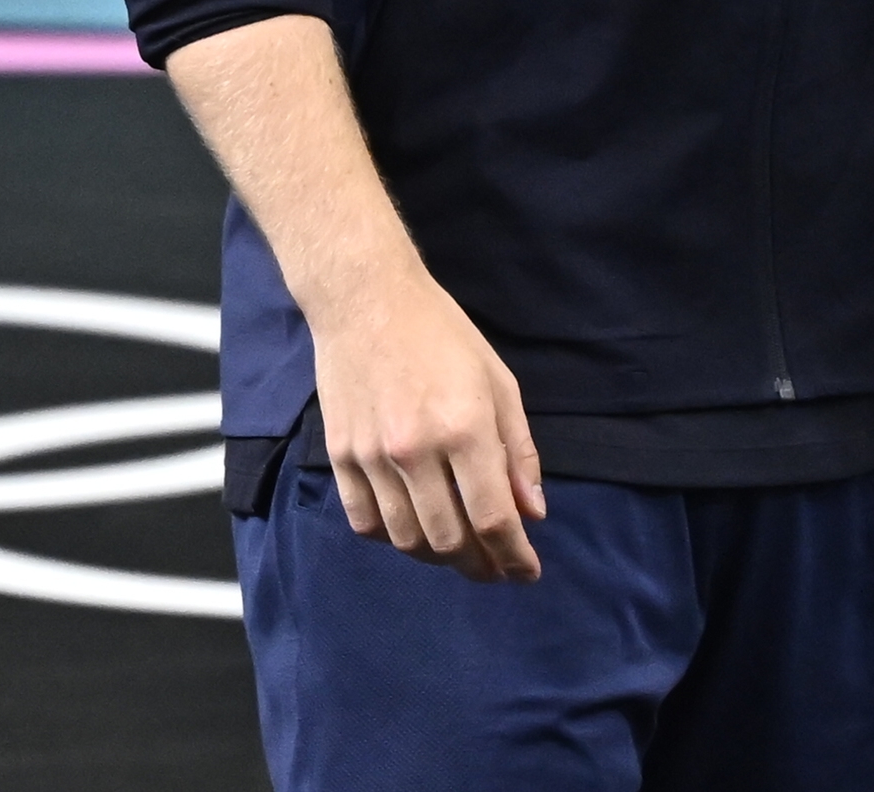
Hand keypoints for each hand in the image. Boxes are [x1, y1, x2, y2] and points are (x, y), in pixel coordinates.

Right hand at [309, 270, 546, 580]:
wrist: (366, 300)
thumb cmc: (442, 334)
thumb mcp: (499, 382)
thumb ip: (518, 451)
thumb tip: (533, 512)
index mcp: (464, 427)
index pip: (493, 518)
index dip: (513, 556)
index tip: (527, 572)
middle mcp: (416, 450)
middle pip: (449, 539)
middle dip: (480, 565)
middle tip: (497, 569)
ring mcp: (372, 456)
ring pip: (406, 539)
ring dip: (439, 558)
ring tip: (461, 555)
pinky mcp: (340, 457)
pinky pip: (366, 522)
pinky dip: (393, 539)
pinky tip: (414, 533)